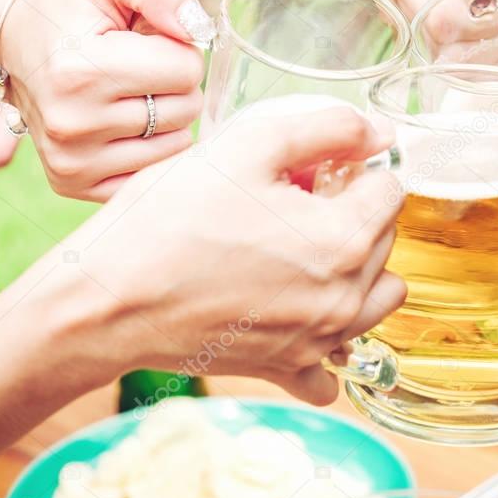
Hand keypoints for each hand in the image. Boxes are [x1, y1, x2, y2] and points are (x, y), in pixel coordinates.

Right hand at [0, 0, 214, 200]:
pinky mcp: (74, 184)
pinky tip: (120, 124)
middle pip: (186, 109)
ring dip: (165, 115)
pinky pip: (155, 172)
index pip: (186, 69)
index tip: (143, 41)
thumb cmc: (71, 8)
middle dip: (173, 82)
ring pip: (177, 144)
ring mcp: (71, 162)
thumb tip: (198, 30)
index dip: (176, 47)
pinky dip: (151, 147)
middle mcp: (71, 125)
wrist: (14, 43)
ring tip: (124, 92)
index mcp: (80, 71)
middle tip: (135, 67)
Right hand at [65, 107, 406, 404]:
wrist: (107, 301)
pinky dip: (328, 340)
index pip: (391, 189)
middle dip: (352, 212)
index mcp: (343, 238)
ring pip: (378, 299)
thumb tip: (377, 132)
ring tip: (304, 252)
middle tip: (294, 202)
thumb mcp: (247, 145)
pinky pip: (334, 366)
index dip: (354, 167)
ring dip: (358, 271)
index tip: (314, 168)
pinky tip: (298, 313)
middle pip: (385, 240)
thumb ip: (326, 128)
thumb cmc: (169, 218)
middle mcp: (345, 297)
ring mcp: (319, 340)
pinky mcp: (288, 368)